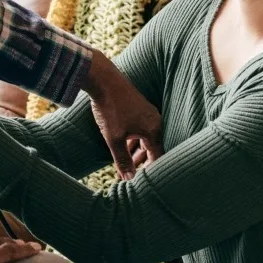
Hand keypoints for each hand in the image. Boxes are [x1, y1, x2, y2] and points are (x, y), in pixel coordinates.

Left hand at [85, 53, 161, 178]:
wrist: (104, 80)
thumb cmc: (110, 109)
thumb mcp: (114, 139)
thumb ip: (122, 160)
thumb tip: (129, 179)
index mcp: (154, 131)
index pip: (158, 157)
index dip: (151, 172)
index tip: (143, 183)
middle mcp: (155, 122)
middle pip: (153, 149)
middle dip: (142, 164)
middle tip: (132, 177)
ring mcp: (148, 114)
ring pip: (145, 140)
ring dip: (136, 153)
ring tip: (125, 165)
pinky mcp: (139, 109)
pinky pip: (141, 131)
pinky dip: (133, 141)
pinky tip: (123, 147)